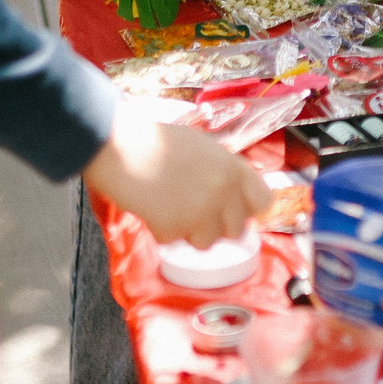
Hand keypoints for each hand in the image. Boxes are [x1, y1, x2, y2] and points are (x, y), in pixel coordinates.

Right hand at [84, 112, 270, 246]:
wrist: (120, 147)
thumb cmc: (156, 141)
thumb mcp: (202, 147)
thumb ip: (223, 172)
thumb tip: (233, 196)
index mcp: (232, 167)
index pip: (263, 202)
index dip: (247, 209)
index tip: (234, 210)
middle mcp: (223, 190)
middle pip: (235, 230)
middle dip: (215, 225)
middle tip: (193, 210)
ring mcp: (200, 211)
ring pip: (206, 242)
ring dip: (189, 231)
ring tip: (169, 206)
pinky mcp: (174, 228)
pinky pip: (174, 242)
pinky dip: (161, 230)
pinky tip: (152, 207)